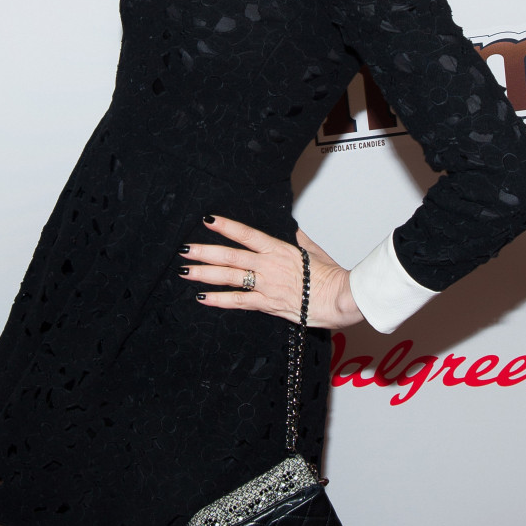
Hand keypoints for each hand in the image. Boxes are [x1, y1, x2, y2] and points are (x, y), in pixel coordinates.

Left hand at [178, 214, 363, 329]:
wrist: (340, 298)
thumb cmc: (332, 277)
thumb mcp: (315, 252)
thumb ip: (301, 242)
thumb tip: (296, 233)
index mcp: (279, 249)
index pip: (247, 234)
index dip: (226, 227)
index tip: (208, 220)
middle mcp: (269, 266)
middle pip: (230, 256)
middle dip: (204, 252)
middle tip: (184, 249)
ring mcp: (266, 285)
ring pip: (229, 277)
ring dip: (205, 274)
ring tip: (186, 271)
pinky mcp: (267, 304)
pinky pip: (238, 302)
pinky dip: (219, 300)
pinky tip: (203, 297)